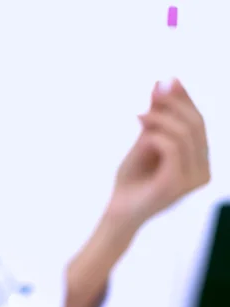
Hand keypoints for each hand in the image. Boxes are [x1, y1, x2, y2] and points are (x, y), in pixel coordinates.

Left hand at [109, 79, 209, 228]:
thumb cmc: (131, 180)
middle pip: (196, 124)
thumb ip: (157, 116)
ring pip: (185, 133)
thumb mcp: (145, 141)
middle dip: (174, 103)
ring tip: (139, 116)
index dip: (185, 99)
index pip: (198, 122)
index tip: (168, 79)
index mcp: (200, 160)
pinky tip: (142, 135)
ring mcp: (193, 180)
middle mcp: (203, 171)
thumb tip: (164, 82)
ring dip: (160, 119)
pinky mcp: (177, 185)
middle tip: (153, 91)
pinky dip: (155, 136)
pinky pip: (172, 147)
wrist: (118, 212)